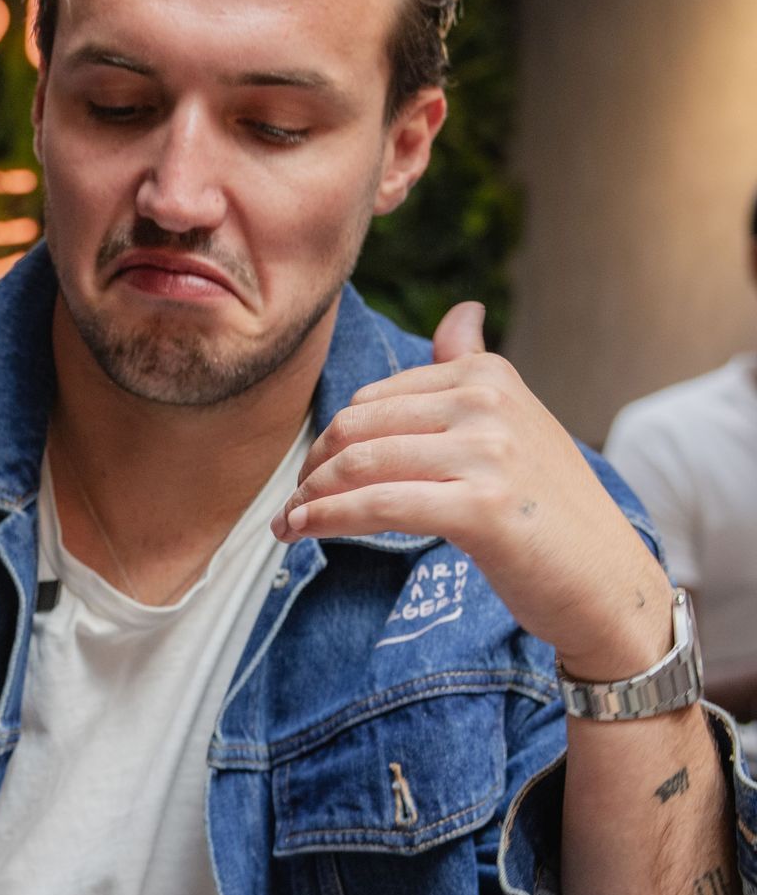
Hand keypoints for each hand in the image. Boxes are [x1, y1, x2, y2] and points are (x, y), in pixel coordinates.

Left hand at [276, 301, 671, 680]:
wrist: (607, 583)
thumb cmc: (549, 511)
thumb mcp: (517, 424)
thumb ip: (475, 367)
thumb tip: (461, 311)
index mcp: (489, 375)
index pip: (375, 399)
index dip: (332, 439)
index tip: (310, 474)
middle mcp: (488, 402)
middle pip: (359, 427)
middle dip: (312, 467)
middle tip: (291, 503)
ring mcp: (486, 453)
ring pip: (360, 466)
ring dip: (308, 498)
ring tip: (287, 524)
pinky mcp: (480, 508)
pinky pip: (377, 505)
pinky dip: (327, 519)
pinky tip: (302, 533)